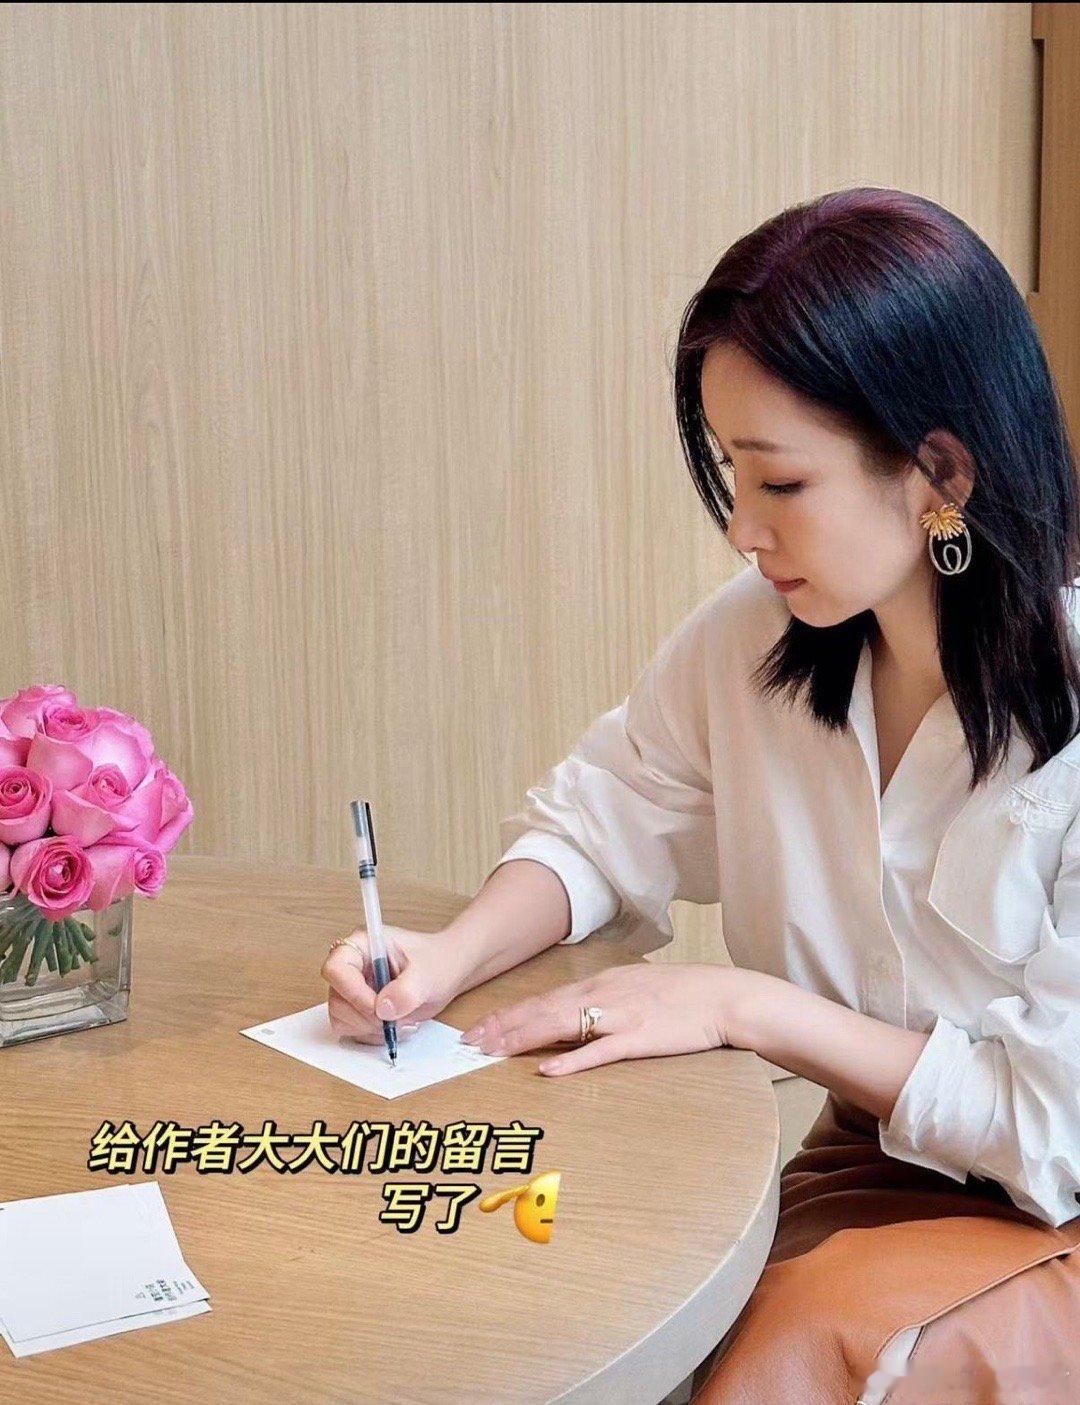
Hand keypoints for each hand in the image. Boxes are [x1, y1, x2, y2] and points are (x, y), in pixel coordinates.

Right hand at [321, 924, 466, 1044]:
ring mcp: (354, 989)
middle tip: (394, 1018)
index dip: (352, 992)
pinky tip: (396, 1025)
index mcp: (364, 945)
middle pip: (337, 999)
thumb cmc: (437, 962)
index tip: (377, 1006)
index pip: (336, 969)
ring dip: (370, 1028)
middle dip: (365, 1016)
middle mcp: (354, 966)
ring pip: (341, 1018)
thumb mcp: (428, 974)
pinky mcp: (359, 1009)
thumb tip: (383, 1009)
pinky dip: (373, 1035)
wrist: (447, 973)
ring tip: (400, 1020)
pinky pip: (353, 1030)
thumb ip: (406, 990)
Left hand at [459, 962, 752, 1075]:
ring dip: (521, 1039)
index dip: (507, 1015)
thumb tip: (572, 1020)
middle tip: (468, 1044)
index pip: (541, 999)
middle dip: (501, 1027)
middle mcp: (602, 995)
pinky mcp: (639, 1038)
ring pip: (559, 1026)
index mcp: (599, 984)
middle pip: (540, 1011)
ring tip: (490, 1052)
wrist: (723, 997)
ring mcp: (619, 1016)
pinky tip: (547, 1069)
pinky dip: (571, 1061)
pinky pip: (598, 1051)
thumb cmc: (683, 997)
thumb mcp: (635, 988)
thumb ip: (602, 1003)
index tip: (478, 1029)